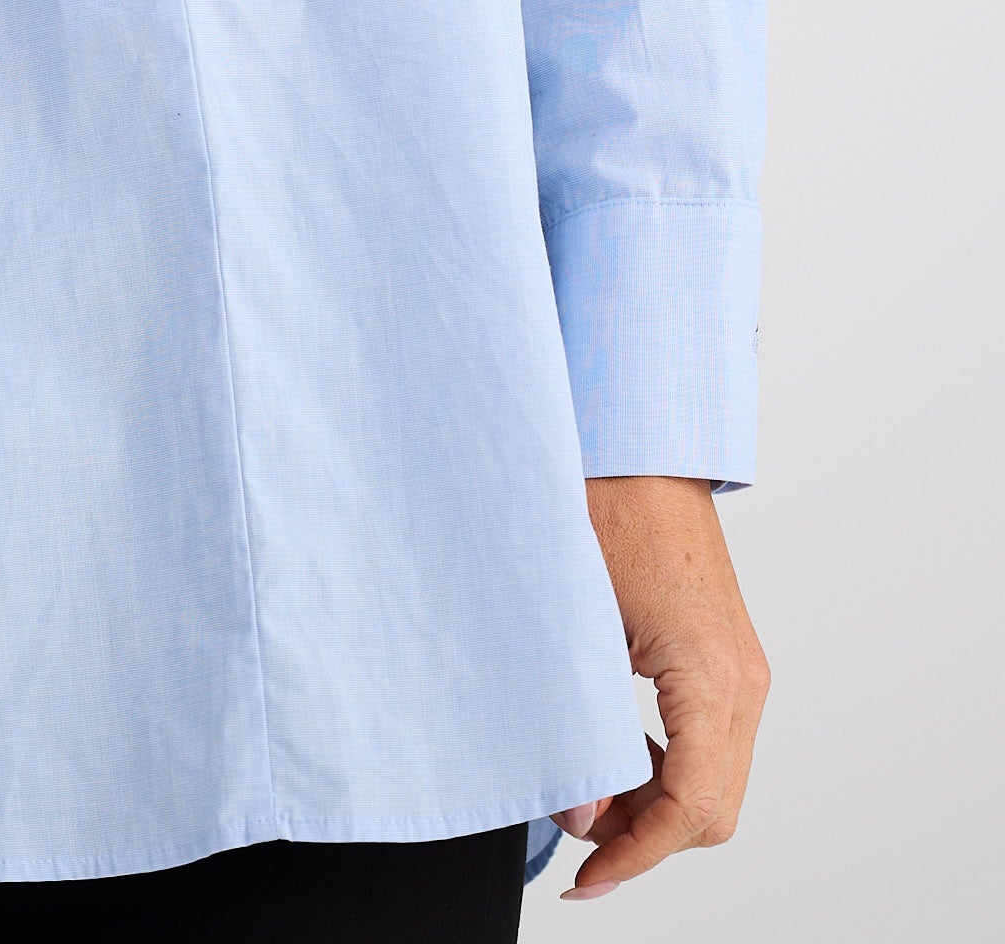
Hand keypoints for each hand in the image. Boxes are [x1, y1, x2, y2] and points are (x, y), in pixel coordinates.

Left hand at [555, 476, 769, 900]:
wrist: (638, 442)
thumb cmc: (605, 505)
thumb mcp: (576, 619)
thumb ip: (577, 722)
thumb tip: (579, 809)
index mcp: (712, 674)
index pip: (690, 809)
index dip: (635, 855)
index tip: (585, 878)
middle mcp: (743, 680)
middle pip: (712, 812)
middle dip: (644, 836)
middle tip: (577, 827)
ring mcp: (742, 669)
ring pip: (715, 784)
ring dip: (654, 803)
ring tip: (587, 785)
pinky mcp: (727, 657)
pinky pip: (709, 744)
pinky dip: (665, 766)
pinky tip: (614, 746)